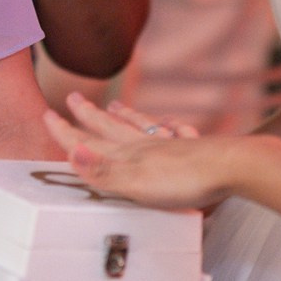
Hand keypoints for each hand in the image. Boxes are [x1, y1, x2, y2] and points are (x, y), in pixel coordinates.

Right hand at [44, 94, 233, 210]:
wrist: (233, 167)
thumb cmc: (185, 181)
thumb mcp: (137, 183)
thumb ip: (103, 171)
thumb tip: (70, 153)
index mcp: (128, 155)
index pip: (89, 143)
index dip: (67, 132)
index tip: (48, 115)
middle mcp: (146, 145)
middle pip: (112, 128)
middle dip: (90, 116)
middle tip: (73, 98)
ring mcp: (171, 145)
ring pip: (142, 126)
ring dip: (124, 116)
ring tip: (114, 105)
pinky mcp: (194, 150)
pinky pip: (174, 132)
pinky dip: (166, 125)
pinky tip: (172, 122)